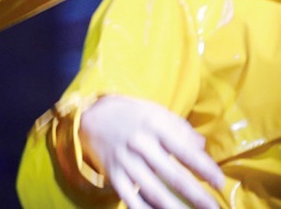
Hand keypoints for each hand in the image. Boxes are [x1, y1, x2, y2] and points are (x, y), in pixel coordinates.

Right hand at [79, 94, 224, 207]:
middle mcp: (139, 145)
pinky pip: (130, 198)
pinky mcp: (113, 175)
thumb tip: (202, 147)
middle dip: (196, 195)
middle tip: (213, 208)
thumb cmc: (132, 115)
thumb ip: (180, 128)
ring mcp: (125, 161)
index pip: (184, 150)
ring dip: (174, 207)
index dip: (204, 168)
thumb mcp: (156, 112)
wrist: (92, 116)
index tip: (219, 183)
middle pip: (171, 175)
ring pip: (152, 191)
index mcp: (153, 126)